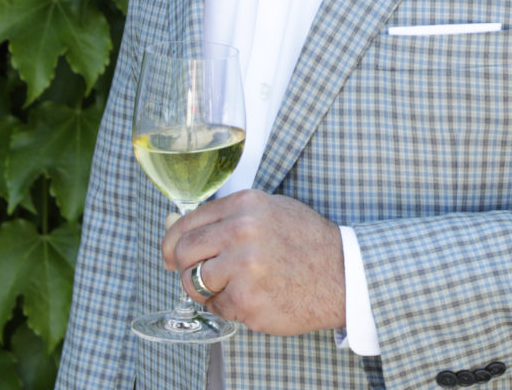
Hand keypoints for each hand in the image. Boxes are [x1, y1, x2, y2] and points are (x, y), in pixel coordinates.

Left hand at [161, 189, 346, 334]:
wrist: (342, 274)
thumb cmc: (306, 242)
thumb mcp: (271, 210)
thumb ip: (230, 216)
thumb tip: (181, 226)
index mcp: (246, 204)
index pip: (188, 221)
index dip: (172, 242)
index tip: (170, 254)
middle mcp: (241, 230)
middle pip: (183, 251)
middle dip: (185, 267)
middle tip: (200, 275)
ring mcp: (243, 266)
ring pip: (193, 282)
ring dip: (207, 290)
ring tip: (232, 286)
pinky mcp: (246, 299)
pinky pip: (215, 307)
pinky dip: (227, 307)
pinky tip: (251, 298)